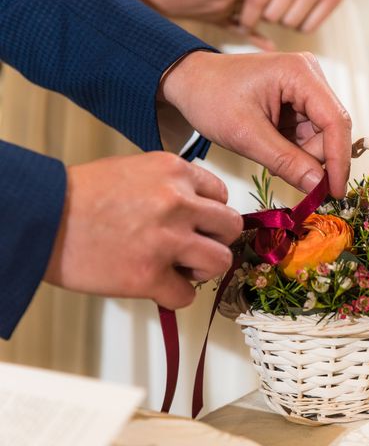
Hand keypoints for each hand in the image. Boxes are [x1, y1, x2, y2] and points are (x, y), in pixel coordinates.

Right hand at [44, 153, 242, 309]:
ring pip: (220, 261)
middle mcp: (177, 202)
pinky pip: (186, 296)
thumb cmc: (80, 196)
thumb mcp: (135, 170)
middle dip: (216, 240)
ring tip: (178, 268)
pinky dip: (173, 295)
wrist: (40, 218)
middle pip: (230, 227)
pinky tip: (154, 284)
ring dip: (202, 269)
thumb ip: (172, 186)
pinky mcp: (149, 275)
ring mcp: (167, 240)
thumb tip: (198, 209)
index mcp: (174, 172)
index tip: (198, 224)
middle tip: (195, 247)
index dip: (211, 213)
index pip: (221, 195)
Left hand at [160, 51, 352, 197]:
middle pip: (331, 130)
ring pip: (321, 137)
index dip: (339, 160)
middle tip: (285, 173)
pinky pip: (308, 135)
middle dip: (313, 158)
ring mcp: (306, 89)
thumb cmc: (211, 97)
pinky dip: (294, 150)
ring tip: (268, 153)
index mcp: (300, 73)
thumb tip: (318, 185)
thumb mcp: (245, 134)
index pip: (336, 121)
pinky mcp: (299, 103)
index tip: (335, 192)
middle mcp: (310, 77)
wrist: (191, 83)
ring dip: (301, 156)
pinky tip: (271, 148)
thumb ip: (285, 161)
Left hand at [241, 0, 356, 32]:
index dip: (247, 17)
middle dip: (269, 15)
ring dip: (286, 20)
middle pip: (272, 15)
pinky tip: (303, 12)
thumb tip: (237, 11)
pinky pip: (308, 27)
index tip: (243, 24)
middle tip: (272, 10)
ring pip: (290, 23)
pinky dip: (302, 25)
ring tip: (289, 8)